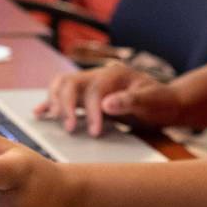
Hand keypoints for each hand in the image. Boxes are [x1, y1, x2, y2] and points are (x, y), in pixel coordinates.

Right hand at [36, 62, 184, 135]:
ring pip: (63, 85)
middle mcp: (99, 75)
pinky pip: (64, 94)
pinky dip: (50, 103)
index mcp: (115, 74)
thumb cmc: (161, 101)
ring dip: (55, 102)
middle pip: (71, 83)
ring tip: (53, 119)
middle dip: (66, 106)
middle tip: (72, 129)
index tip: (95, 132)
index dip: (92, 111)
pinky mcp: (87, 95)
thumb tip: (106, 104)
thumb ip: (131, 101)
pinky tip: (40, 113)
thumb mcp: (152, 101)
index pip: (94, 90)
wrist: (167, 102)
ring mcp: (91, 84)